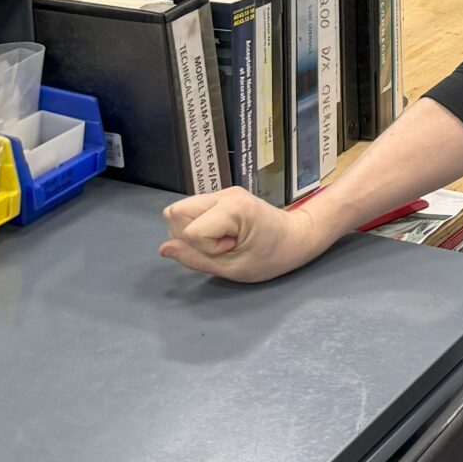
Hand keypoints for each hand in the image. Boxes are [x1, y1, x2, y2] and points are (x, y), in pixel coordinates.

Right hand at [160, 187, 329, 282]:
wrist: (299, 237)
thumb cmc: (273, 256)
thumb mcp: (234, 268)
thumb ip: (196, 259)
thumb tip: (164, 249)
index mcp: (233, 208)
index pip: (190, 230)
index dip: (205, 247)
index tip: (231, 249)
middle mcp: (225, 194)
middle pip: (176, 213)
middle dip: (189, 236)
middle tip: (224, 245)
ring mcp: (223, 193)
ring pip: (180, 210)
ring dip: (192, 230)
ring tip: (223, 240)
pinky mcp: (222, 197)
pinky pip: (193, 211)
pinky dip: (200, 225)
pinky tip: (223, 234)